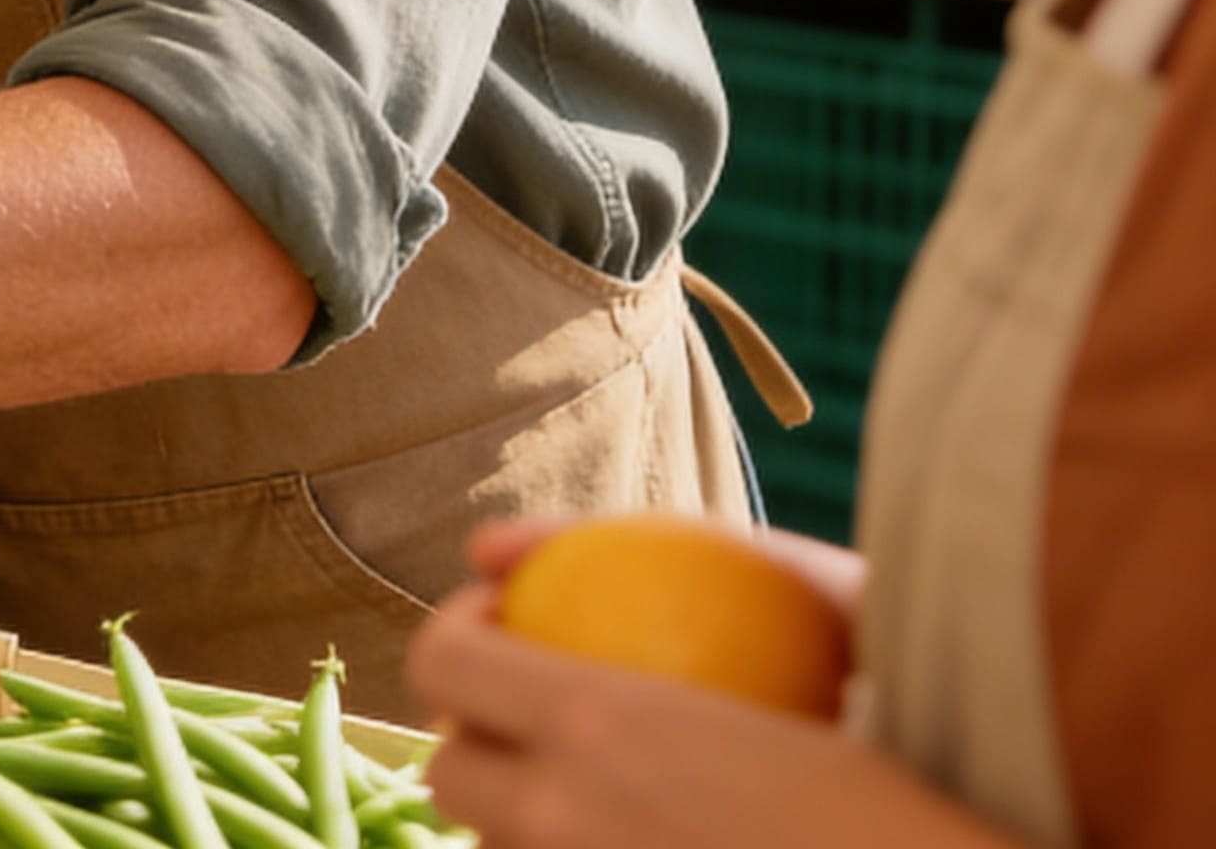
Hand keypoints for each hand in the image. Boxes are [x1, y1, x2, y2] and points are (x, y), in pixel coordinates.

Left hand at [408, 534, 1000, 848]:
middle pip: (447, 777)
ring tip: (599, 795)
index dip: (450, 637)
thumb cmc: (921, 731)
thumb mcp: (808, 611)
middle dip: (474, 739)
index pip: (442, 666)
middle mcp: (565, 821)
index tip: (498, 625)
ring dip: (527, 822)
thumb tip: (488, 544)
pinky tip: (649, 843)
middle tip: (540, 719)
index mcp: (592, 723)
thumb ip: (631, 553)